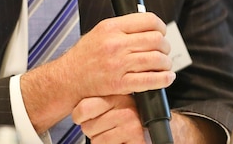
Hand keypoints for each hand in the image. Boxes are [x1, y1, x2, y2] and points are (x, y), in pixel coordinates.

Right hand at [21, 12, 174, 132]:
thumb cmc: (84, 56)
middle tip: (164, 50)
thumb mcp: (100, 32)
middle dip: (165, 46)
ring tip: (165, 64)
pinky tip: (167, 77)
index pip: (148, 20)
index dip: (161, 26)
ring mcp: (118, 64)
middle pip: (156, 39)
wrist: (68, 79)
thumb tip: (147, 26)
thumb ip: (122, 28)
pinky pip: (149, 80)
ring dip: (166, 63)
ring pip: (156, 59)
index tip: (161, 32)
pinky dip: (164, 79)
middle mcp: (116, 44)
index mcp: (112, 27)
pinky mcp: (119, 84)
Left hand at [74, 99, 228, 143]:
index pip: (84, 106)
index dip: (79, 115)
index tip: (81, 116)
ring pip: (96, 139)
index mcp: (118, 93)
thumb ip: (99, 98)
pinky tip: (118, 140)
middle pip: (87, 125)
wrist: (156, 131)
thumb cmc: (132, 116)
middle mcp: (125, 106)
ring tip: (112, 133)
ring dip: (100, 140)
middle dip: (92, 129)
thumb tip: (75, 107)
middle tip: (104, 126)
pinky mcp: (134, 138)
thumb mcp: (116, 101)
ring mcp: (130, 123)